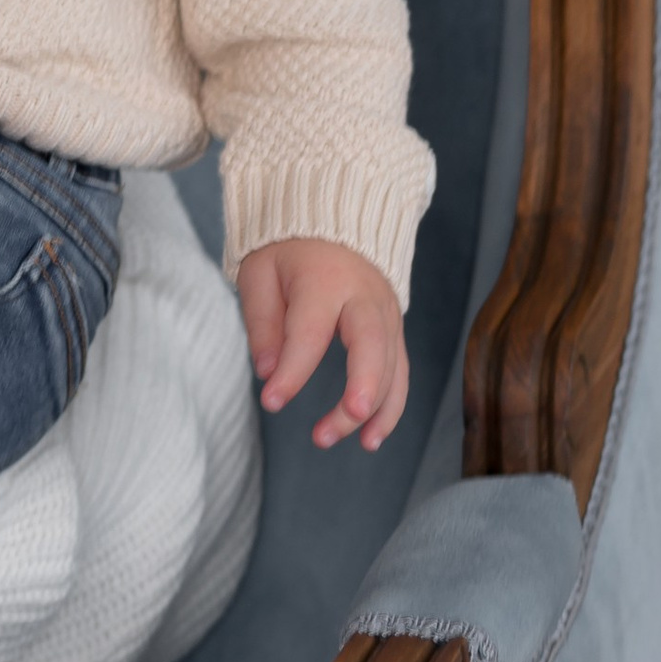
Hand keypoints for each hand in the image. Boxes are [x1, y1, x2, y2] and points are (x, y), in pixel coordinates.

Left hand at [237, 238, 408, 450]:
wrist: (334, 217)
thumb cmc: (289, 249)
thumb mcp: (259, 272)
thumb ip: (262, 321)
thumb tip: (267, 372)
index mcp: (324, 279)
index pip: (310, 333)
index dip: (292, 372)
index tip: (271, 402)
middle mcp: (364, 296)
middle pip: (372, 346)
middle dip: (362, 387)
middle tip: (344, 420)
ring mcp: (386, 312)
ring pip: (393, 365)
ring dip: (379, 409)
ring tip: (358, 444)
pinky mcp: (394, 328)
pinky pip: (400, 371)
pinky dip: (392, 406)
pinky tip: (372, 436)